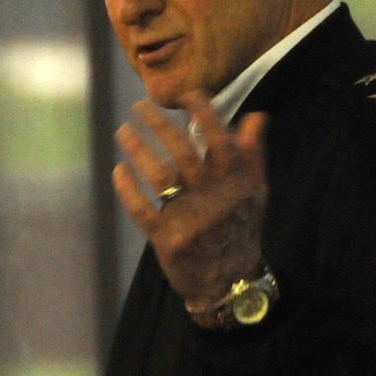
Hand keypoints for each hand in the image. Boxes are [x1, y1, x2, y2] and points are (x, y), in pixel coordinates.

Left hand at [114, 94, 268, 311]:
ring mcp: (188, 218)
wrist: (230, 280)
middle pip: (181, 151)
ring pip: (159, 176)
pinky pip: (143, 210)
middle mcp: (212, 196)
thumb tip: (256, 115)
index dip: (201, 111)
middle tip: (138, 106)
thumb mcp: (255, 191)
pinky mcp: (168, 239)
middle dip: (157, 123)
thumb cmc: (241, 227)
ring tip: (123, 130)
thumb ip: (252, 152)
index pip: (218, 136)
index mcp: (235, 181)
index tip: (184, 94)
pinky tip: (118, 171)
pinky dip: (128, 190)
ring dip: (137, 150)